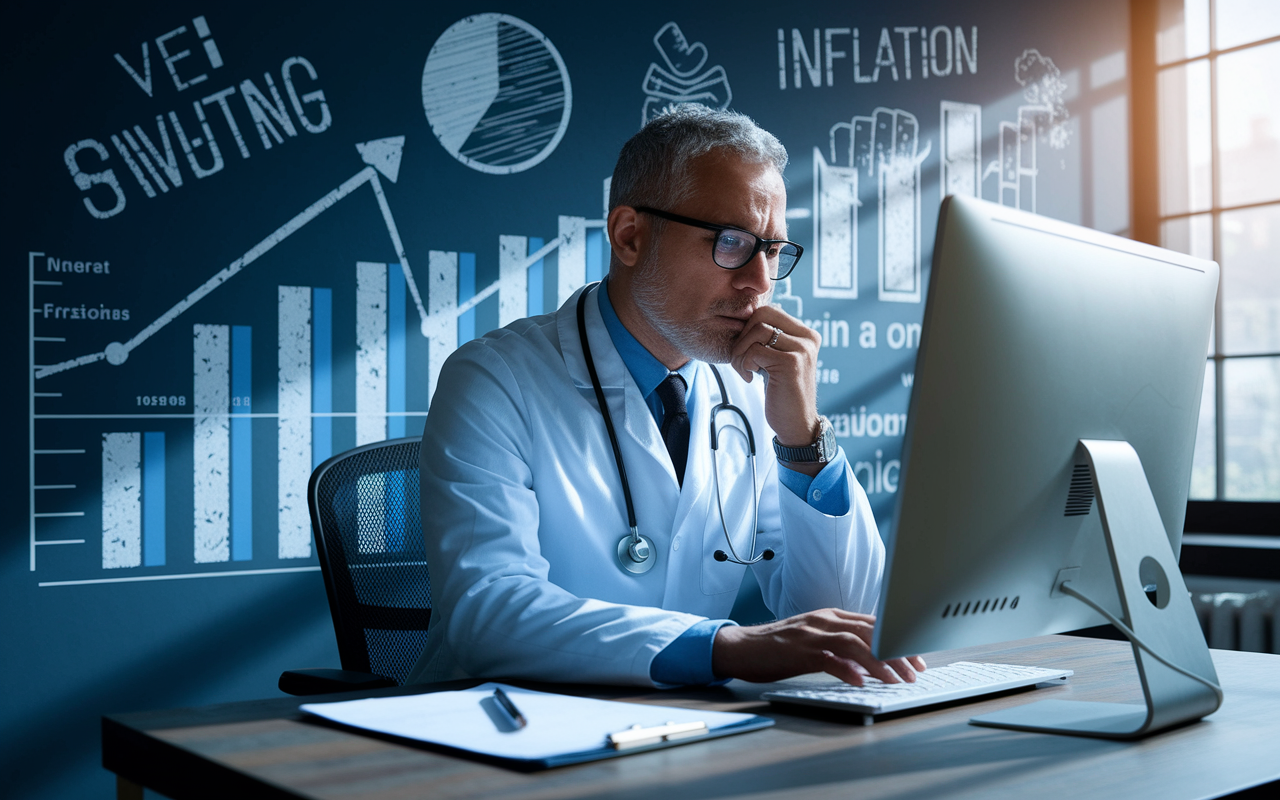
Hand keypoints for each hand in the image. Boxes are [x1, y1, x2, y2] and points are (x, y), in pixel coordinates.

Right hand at [711, 609, 927, 684]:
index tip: (917, 657)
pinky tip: (859, 682)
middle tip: (915, 671)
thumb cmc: (779, 646)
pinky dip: (846, 670)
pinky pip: (827, 659)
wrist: (741, 646)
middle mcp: (824, 620)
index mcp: (831, 616)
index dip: (899, 639)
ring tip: (895, 679)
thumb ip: (841, 644)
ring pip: (854, 643)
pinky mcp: (798, 651)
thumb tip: (872, 661)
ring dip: (879, 662)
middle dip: (897, 651)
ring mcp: (811, 635)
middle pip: (870, 631)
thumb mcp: (815, 639)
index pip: (874, 623)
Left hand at [728, 306, 821, 467]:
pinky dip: (744, 365)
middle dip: (742, 337)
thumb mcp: (776, 359)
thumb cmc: (781, 392)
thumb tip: (745, 315)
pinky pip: (754, 351)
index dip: (748, 328)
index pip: (768, 311)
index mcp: (806, 333)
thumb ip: (768, 338)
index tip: (746, 352)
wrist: (796, 425)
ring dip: (740, 353)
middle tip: (741, 361)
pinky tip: (750, 379)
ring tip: (745, 371)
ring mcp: (802, 349)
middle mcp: (808, 337)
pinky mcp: (791, 363)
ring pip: (756, 331)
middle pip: (761, 315)